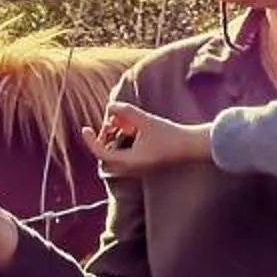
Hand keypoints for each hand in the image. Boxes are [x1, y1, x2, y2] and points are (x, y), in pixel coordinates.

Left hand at [83, 103, 206, 176]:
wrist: (191, 147)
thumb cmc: (170, 135)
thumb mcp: (145, 120)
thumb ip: (126, 111)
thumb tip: (109, 106)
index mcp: (129, 162)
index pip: (101, 153)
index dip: (90, 140)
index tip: (85, 128)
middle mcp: (132, 169)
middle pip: (106, 158)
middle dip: (102, 141)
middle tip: (107, 125)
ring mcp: (138, 169)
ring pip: (115, 158)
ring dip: (112, 142)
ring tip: (118, 125)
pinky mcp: (145, 166)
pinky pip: (125, 158)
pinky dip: (121, 145)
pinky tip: (129, 130)